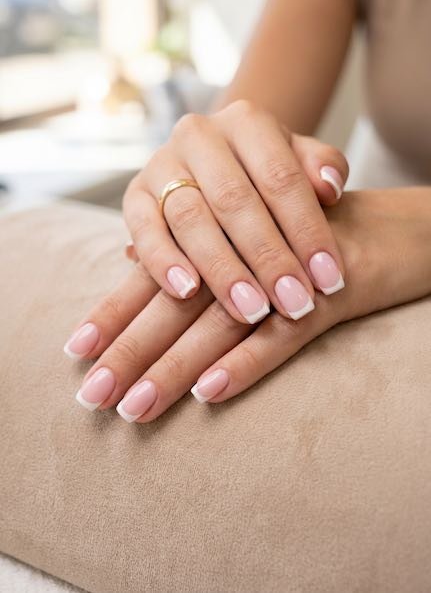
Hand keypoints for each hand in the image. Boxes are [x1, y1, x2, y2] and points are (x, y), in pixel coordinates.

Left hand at [65, 188, 430, 421]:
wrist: (394, 229)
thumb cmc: (312, 236)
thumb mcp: (251, 233)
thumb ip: (189, 241)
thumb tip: (127, 255)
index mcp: (222, 227)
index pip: (158, 275)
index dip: (117, 310)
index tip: (77, 350)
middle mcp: (246, 243)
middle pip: (177, 301)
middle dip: (132, 349)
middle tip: (93, 397)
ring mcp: (288, 269)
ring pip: (220, 322)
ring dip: (175, 367)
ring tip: (137, 408)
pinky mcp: (331, 291)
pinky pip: (283, 334)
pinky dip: (246, 363)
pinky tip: (208, 392)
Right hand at [123, 100, 347, 323]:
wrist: (212, 164)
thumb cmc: (266, 171)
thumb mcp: (299, 159)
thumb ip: (322, 166)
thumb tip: (329, 188)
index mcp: (247, 121)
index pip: (282, 177)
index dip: (308, 231)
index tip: (331, 280)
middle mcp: (199, 135)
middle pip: (235, 200)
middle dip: (268, 258)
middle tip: (295, 304)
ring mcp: (161, 163)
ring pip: (191, 218)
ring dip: (222, 269)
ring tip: (251, 309)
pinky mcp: (133, 195)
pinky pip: (142, 229)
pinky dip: (163, 260)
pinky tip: (186, 293)